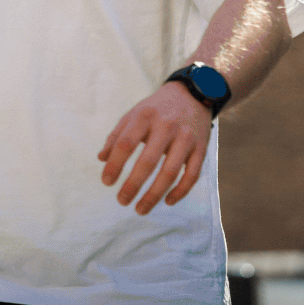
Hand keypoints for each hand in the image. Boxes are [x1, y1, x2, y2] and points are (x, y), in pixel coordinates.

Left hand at [98, 82, 211, 214]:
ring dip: (154, 195)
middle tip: (122, 202)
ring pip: (170, 173)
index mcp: (144, 117)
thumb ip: (116, 136)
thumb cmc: (155, 109)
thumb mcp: (133, 115)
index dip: (114, 165)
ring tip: (140, 209)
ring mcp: (186, 138)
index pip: (125, 144)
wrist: (192, 95)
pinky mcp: (202, 148)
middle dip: (133, 185)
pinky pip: (192, 175)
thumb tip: (102, 159)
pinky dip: (180, 191)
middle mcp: (166, 126)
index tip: (106, 183)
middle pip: (148, 162)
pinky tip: (168, 202)